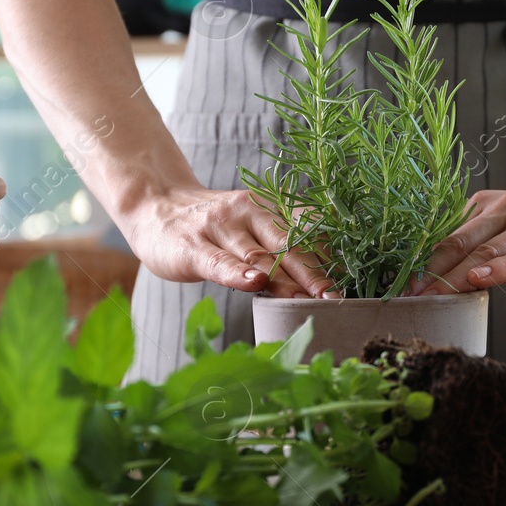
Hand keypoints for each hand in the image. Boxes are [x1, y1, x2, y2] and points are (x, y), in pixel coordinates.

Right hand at [125, 184, 331, 297]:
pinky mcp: (191, 246)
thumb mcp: (251, 225)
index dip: (328, 257)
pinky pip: (218, 261)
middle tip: (335, 297)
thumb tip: (324, 276)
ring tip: (308, 299)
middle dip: (314, 272)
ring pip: (257, 255)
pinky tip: (255, 284)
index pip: (305, 232)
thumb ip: (281, 244)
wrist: (154, 207)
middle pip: (288, 244)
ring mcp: (218, 227)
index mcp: (267, 206)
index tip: (351, 280)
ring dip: (285, 279)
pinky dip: (238, 274)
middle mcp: (247, 211)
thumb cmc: (212, 228)